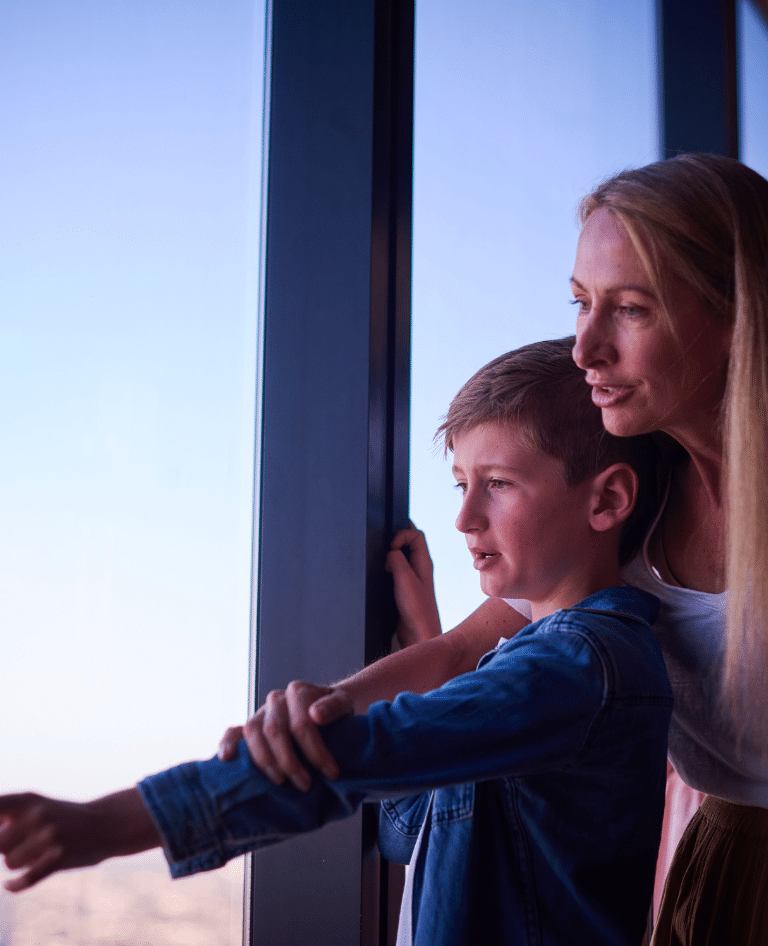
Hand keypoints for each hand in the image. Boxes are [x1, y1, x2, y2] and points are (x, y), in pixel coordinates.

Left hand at [0, 788, 159, 891]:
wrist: (107, 824)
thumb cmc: (63, 817)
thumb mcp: (37, 805)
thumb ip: (7, 815)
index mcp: (28, 799)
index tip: (4, 833)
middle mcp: (38, 815)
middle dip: (6, 848)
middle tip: (22, 844)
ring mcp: (50, 836)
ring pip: (10, 862)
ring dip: (20, 863)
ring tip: (37, 854)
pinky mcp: (59, 858)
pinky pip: (26, 879)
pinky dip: (15, 885)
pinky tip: (9, 885)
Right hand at [218, 680, 353, 791]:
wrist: (327, 706)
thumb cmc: (335, 709)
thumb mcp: (344, 704)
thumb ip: (333, 707)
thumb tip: (315, 715)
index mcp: (298, 691)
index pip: (301, 724)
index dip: (315, 751)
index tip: (330, 773)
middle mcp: (276, 699)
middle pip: (275, 731)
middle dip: (290, 762)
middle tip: (305, 784)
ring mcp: (261, 712)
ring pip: (253, 732)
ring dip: (265, 760)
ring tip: (281, 781)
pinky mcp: (252, 725)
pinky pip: (233, 732)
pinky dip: (227, 743)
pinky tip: (227, 758)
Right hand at [385, 527, 441, 646]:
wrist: (419, 635)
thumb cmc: (417, 611)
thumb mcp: (405, 579)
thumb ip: (396, 560)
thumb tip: (389, 552)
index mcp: (424, 562)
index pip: (417, 535)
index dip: (402, 535)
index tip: (391, 547)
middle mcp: (420, 568)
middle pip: (409, 543)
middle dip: (395, 542)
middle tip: (384, 551)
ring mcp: (412, 578)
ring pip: (401, 557)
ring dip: (390, 557)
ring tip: (383, 566)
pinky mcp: (404, 589)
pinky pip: (396, 571)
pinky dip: (387, 569)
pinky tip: (381, 577)